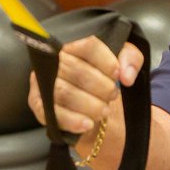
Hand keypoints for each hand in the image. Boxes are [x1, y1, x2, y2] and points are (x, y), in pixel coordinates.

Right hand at [27, 36, 143, 135]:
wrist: (90, 102)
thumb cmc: (103, 76)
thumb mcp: (122, 61)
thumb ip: (130, 59)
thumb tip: (126, 76)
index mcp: (73, 44)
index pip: (87, 45)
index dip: (106, 61)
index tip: (117, 74)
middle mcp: (53, 59)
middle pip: (76, 69)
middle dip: (100, 86)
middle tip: (112, 95)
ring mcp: (42, 81)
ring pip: (64, 92)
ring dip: (89, 104)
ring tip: (104, 111)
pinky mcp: (38, 104)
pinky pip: (52, 113)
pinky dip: (72, 120)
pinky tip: (87, 124)